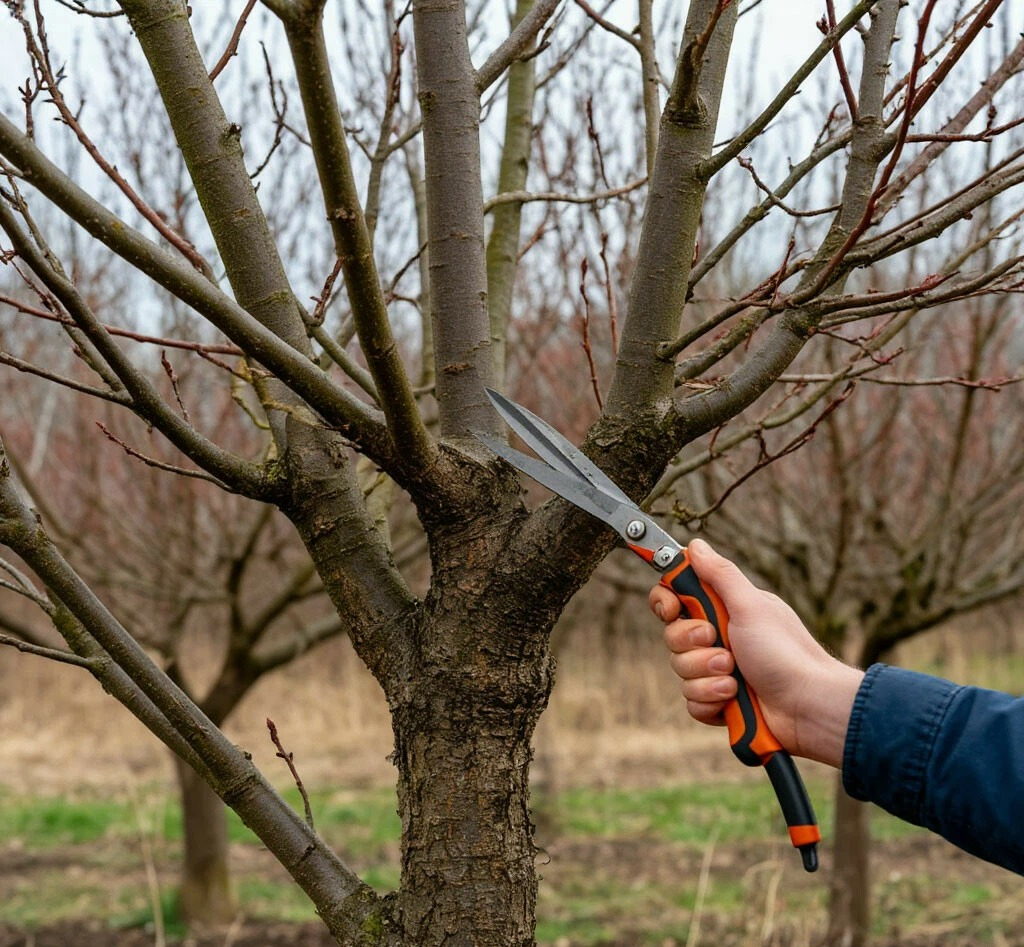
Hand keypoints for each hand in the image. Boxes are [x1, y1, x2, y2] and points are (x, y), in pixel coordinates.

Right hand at [650, 539, 862, 767]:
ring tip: (735, 678)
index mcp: (725, 610)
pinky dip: (711, 699)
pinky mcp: (718, 700)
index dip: (665, 603)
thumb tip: (696, 545)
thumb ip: (720, 574)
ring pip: (680, 670)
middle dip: (694, 646)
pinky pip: (692, 701)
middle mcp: (718, 638)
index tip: (671, 610)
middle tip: (723, 647)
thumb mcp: (751, 606)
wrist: (807, 706)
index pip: (676, 598)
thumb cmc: (785, 651)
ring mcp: (716, 671)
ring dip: (707, 675)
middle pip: (672, 636)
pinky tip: (732, 698)